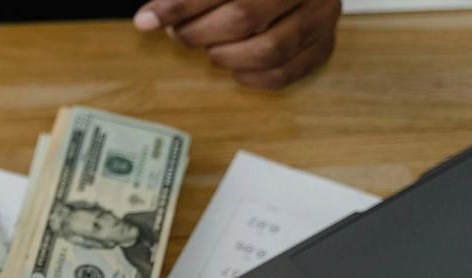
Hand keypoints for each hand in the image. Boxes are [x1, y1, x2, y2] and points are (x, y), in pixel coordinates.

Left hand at [133, 0, 341, 88]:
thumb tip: (148, 17)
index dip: (179, 5)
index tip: (147, 19)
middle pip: (243, 17)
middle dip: (199, 32)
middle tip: (181, 34)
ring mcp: (321, 16)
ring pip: (267, 50)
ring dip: (225, 56)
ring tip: (211, 49)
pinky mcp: (324, 45)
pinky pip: (283, 74)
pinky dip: (250, 77)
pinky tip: (235, 67)